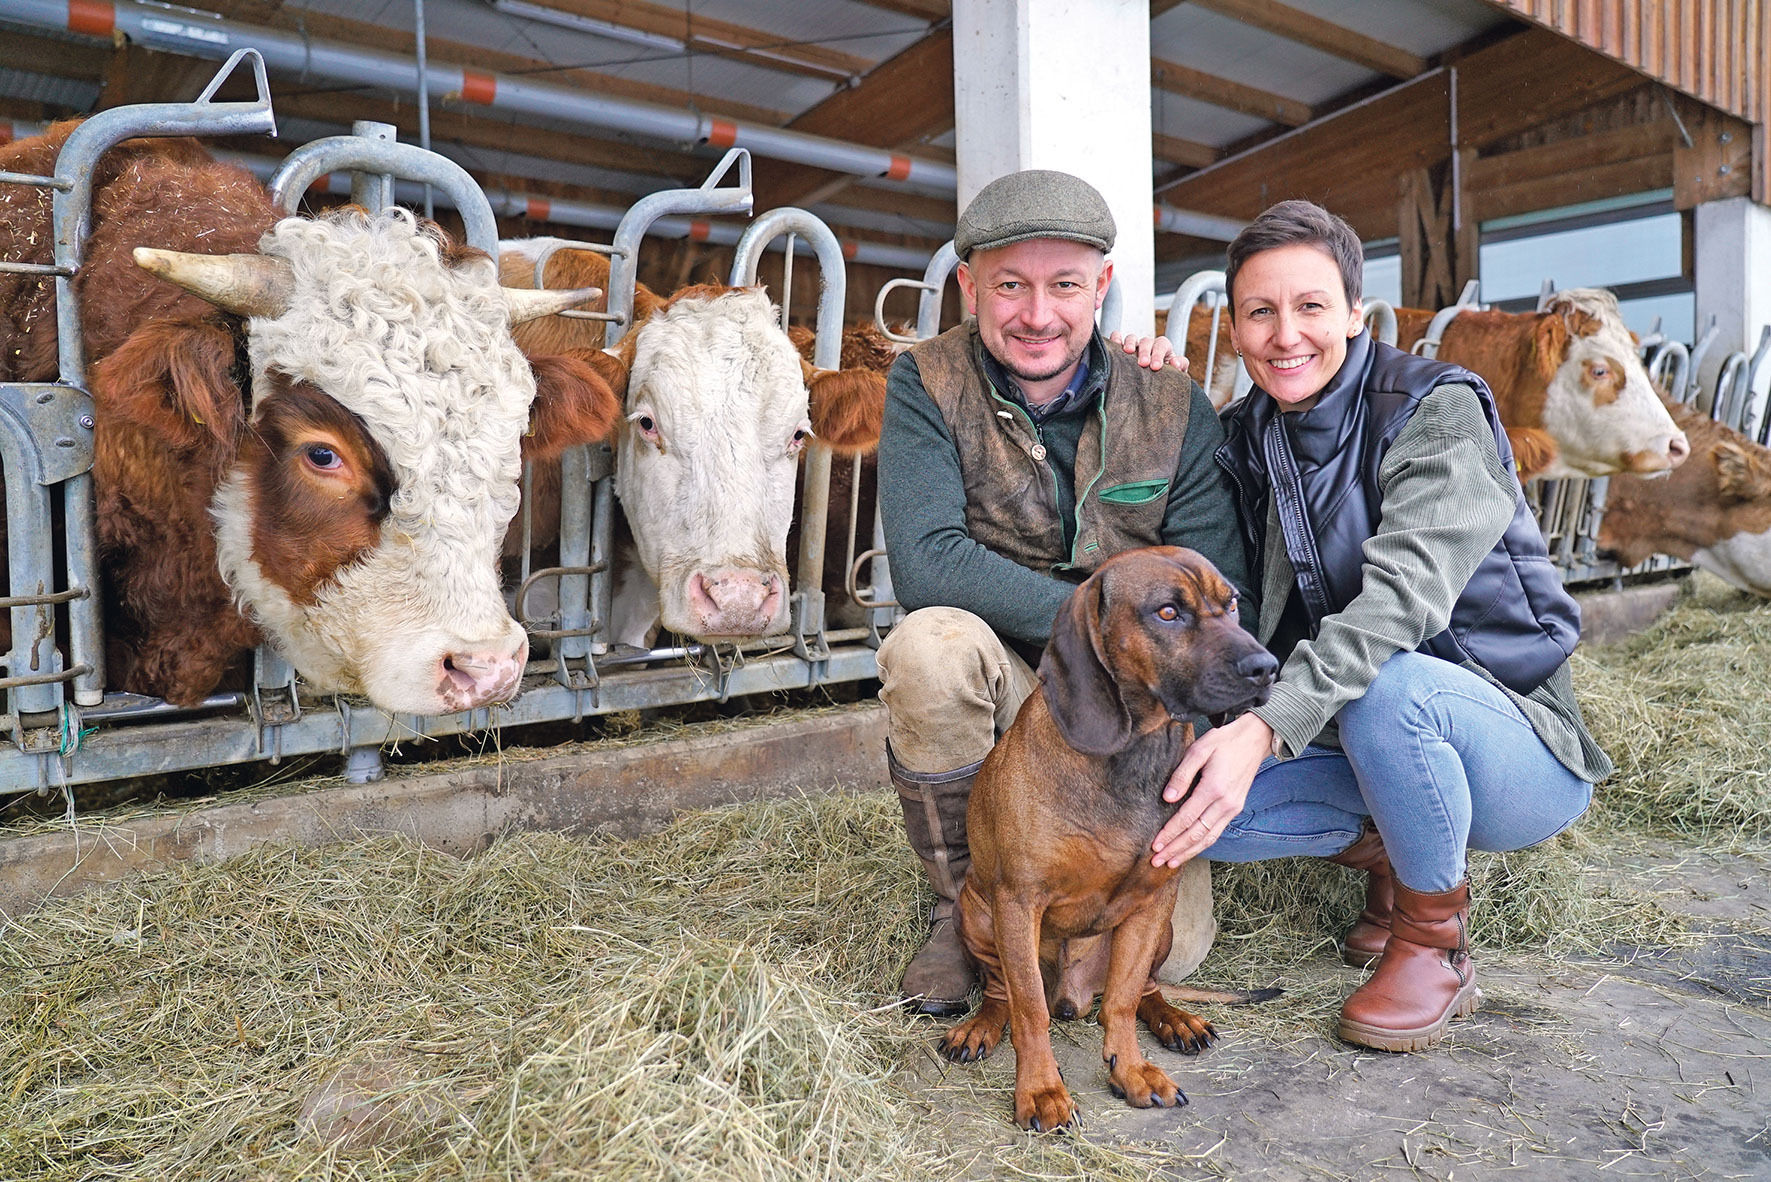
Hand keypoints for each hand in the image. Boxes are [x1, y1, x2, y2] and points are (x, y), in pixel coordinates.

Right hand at [1108, 331, 1189, 373]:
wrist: (1155, 383)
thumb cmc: (1166, 376)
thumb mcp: (1177, 371)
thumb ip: (1180, 365)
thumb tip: (1176, 363)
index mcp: (1163, 347)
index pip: (1161, 345)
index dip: (1158, 354)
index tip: (1155, 367)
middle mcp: (1148, 345)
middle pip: (1146, 341)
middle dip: (1144, 352)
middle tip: (1143, 364)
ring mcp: (1135, 346)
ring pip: (1132, 338)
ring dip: (1130, 343)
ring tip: (1127, 352)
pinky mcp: (1122, 349)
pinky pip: (1117, 338)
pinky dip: (1115, 339)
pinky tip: (1115, 344)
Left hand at [1150, 713, 1273, 867]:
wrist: (1254, 740)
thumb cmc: (1224, 742)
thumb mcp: (1199, 749)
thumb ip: (1182, 774)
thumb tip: (1167, 798)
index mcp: (1214, 788)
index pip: (1187, 818)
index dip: (1170, 833)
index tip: (1155, 845)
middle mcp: (1225, 803)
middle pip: (1197, 834)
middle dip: (1176, 849)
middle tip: (1157, 861)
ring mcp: (1232, 808)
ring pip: (1208, 838)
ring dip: (1188, 852)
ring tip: (1171, 863)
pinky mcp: (1235, 809)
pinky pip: (1216, 832)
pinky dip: (1202, 844)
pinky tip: (1189, 850)